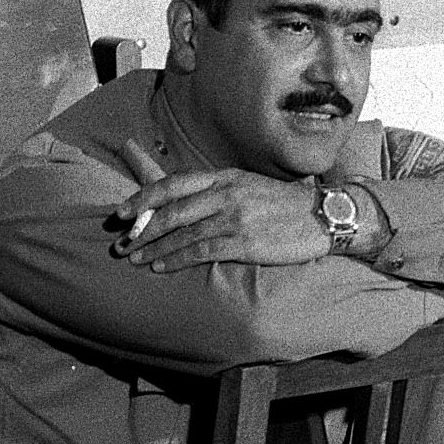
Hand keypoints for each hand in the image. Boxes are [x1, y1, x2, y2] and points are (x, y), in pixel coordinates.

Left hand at [109, 153, 332, 270]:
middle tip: (121, 242)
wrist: (323, 215)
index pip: (174, 184)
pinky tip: (161, 267)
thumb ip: (220, 191)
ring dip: (153, 248)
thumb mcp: (250, 186)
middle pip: (171, 210)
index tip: (123, 212)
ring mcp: (234, 217)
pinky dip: (176, 260)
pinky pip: (200, 251)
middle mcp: (225, 193)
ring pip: (181, 232)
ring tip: (134, 259)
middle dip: (141, 228)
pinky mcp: (244, 241)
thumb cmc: (286, 204)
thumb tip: (188, 204)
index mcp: (225, 176)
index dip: (144, 197)